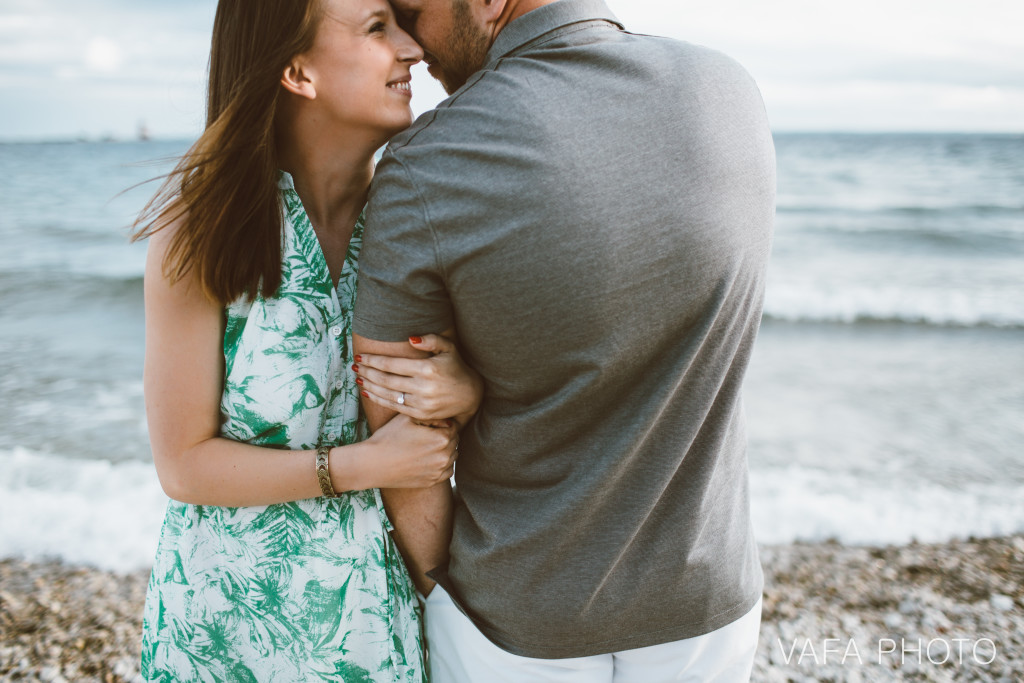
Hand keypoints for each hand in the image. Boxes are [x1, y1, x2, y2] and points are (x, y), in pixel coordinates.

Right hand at [339, 414, 457, 489]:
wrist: (372, 464)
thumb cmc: (388, 438)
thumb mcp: (408, 418)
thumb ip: (430, 415)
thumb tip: (445, 418)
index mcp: (442, 438)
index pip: (453, 425)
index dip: (441, 423)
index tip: (429, 424)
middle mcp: (445, 456)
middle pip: (454, 440)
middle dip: (444, 435)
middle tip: (425, 435)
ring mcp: (440, 471)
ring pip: (452, 455)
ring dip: (444, 450)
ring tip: (425, 447)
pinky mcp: (433, 481)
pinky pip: (448, 470)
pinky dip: (442, 464)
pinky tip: (427, 459)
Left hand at [353, 335, 482, 423]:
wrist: (470, 396)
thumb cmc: (456, 367)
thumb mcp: (448, 348)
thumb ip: (431, 340)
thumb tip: (410, 339)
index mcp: (427, 368)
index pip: (392, 364)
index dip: (373, 360)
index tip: (360, 356)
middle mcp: (423, 387)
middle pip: (385, 379)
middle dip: (367, 371)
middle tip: (354, 366)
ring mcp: (421, 403)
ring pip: (387, 394)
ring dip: (369, 385)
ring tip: (358, 377)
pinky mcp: (420, 415)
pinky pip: (394, 406)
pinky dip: (378, 399)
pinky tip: (368, 391)